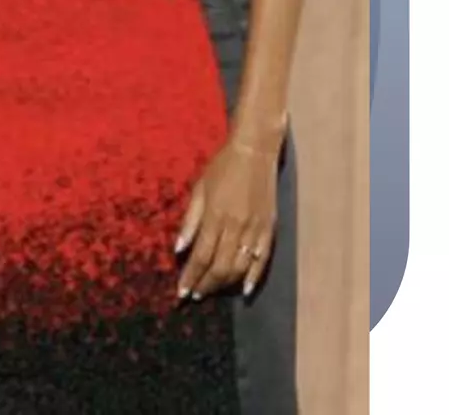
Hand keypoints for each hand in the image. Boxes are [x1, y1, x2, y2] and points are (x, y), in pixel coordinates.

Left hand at [175, 135, 280, 299]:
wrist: (255, 152)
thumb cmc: (221, 168)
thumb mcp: (198, 189)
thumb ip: (190, 220)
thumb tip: (178, 248)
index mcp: (216, 216)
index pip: (201, 255)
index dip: (190, 276)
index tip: (181, 291)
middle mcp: (236, 226)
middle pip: (219, 266)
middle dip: (205, 284)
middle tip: (193, 296)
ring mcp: (255, 229)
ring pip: (239, 266)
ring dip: (224, 284)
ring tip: (210, 292)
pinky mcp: (270, 229)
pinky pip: (262, 259)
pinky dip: (253, 277)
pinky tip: (243, 290)